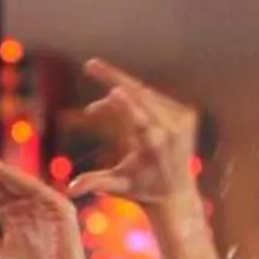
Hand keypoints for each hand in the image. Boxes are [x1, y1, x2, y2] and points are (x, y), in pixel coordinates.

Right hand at [68, 57, 200, 214]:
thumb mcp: (118, 186)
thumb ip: (95, 183)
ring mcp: (183, 119)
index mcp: (154, 147)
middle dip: (113, 78)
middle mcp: (171, 130)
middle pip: (140, 96)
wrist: (177, 193)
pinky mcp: (187, 113)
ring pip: (145, 94)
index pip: (139, 122)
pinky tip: (116, 105)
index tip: (114, 91)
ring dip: (118, 95)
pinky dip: (134, 97)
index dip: (125, 106)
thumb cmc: (142, 189)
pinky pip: (154, 97)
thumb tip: (70, 190)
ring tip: (94, 109)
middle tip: (90, 64)